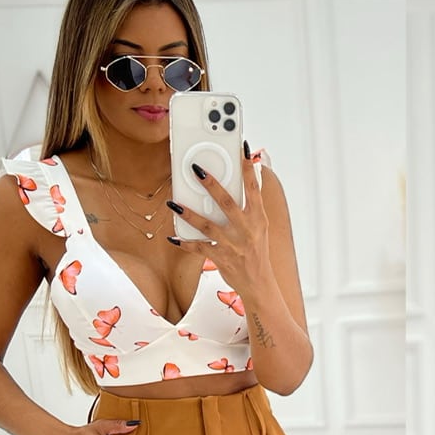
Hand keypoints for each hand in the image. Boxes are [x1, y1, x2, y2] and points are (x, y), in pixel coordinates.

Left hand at [165, 158, 269, 305]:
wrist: (260, 285)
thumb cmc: (257, 252)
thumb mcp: (261, 228)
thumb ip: (251, 206)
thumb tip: (248, 180)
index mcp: (258, 219)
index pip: (254, 189)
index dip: (248, 168)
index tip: (242, 149)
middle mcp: (246, 230)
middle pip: (227, 203)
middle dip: (211, 185)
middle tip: (196, 169)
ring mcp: (233, 245)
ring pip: (208, 226)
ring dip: (189, 214)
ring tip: (173, 203)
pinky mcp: (221, 258)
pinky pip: (199, 249)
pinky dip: (185, 244)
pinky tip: (173, 237)